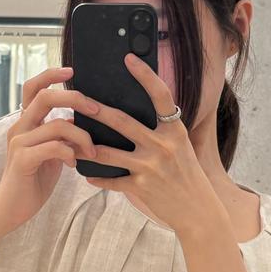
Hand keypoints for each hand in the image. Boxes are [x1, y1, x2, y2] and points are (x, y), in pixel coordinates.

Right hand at [0, 66, 100, 230]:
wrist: (11, 208)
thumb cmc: (33, 179)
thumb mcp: (52, 152)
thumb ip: (62, 134)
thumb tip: (84, 119)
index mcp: (26, 122)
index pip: (33, 87)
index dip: (51, 74)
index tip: (72, 70)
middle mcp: (19, 127)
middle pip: (46, 97)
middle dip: (75, 98)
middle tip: (96, 108)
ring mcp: (19, 142)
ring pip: (57, 124)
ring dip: (82, 136)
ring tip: (91, 151)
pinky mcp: (22, 160)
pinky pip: (53, 147)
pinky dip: (70, 153)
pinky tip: (74, 164)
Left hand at [79, 53, 220, 237]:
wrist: (199, 212)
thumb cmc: (189, 176)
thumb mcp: (182, 146)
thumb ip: (163, 129)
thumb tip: (139, 112)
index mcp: (175, 130)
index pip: (160, 96)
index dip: (145, 75)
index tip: (128, 59)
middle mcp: (163, 145)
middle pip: (122, 121)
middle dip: (96, 110)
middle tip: (77, 100)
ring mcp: (151, 166)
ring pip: (108, 152)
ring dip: (87, 148)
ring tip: (71, 141)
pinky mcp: (141, 187)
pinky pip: (112, 180)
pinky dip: (99, 178)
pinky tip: (87, 176)